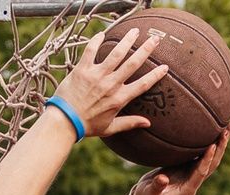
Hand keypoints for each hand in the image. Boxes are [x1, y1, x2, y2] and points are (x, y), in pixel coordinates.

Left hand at [54, 28, 169, 139]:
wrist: (64, 122)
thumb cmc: (87, 126)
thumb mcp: (110, 128)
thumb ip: (130, 123)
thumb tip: (148, 123)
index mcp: (119, 99)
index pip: (142, 85)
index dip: (155, 75)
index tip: (165, 67)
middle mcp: (110, 85)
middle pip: (132, 64)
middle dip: (145, 50)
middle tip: (155, 40)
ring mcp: (96, 76)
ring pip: (116, 54)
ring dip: (127, 41)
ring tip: (135, 31)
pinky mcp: (82, 70)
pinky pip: (91, 51)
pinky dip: (97, 41)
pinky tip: (103, 34)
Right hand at [131, 127, 229, 194]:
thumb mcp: (150, 193)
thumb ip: (157, 186)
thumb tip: (162, 179)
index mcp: (188, 189)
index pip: (201, 172)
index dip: (207, 159)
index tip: (213, 145)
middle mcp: (194, 181)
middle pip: (212, 164)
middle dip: (221, 147)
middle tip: (228, 129)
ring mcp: (193, 173)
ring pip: (211, 158)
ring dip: (220, 143)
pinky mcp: (188, 167)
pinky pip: (202, 154)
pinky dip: (209, 142)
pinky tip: (214, 130)